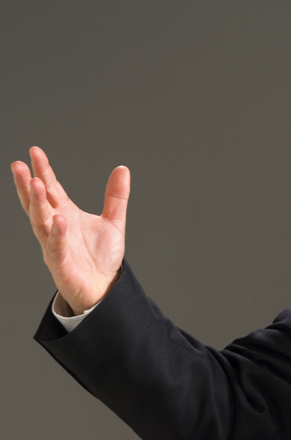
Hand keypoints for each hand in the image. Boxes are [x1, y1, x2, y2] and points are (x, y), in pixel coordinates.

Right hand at [11, 147, 129, 315]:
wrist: (103, 287)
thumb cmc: (101, 256)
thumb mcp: (113, 222)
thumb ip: (116, 197)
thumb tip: (122, 169)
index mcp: (66, 215)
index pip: (51, 189)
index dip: (43, 171)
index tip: (35, 152)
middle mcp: (56, 227)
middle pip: (38, 203)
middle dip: (28, 184)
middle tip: (19, 165)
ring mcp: (55, 245)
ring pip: (41, 222)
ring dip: (37, 204)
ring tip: (35, 184)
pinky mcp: (61, 263)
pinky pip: (56, 247)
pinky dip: (57, 233)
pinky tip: (59, 219)